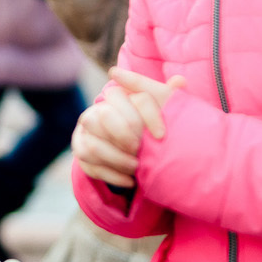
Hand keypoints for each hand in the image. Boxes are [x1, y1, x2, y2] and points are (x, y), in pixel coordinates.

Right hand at [72, 72, 183, 186]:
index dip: (147, 116)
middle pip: (104, 115)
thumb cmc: (145, 125)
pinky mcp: (81, 152)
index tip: (161, 135)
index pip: (127, 97)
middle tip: (140, 150)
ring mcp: (84, 132)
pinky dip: (112, 175)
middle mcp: (95, 111)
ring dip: (118, 159)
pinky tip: (130, 181)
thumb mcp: (158, 110)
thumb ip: (167, 96)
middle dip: (123, 135)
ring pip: (94, 145)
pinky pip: (90, 165)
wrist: (123, 146)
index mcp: (116, 96)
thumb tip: (180, 81)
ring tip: (137, 168)